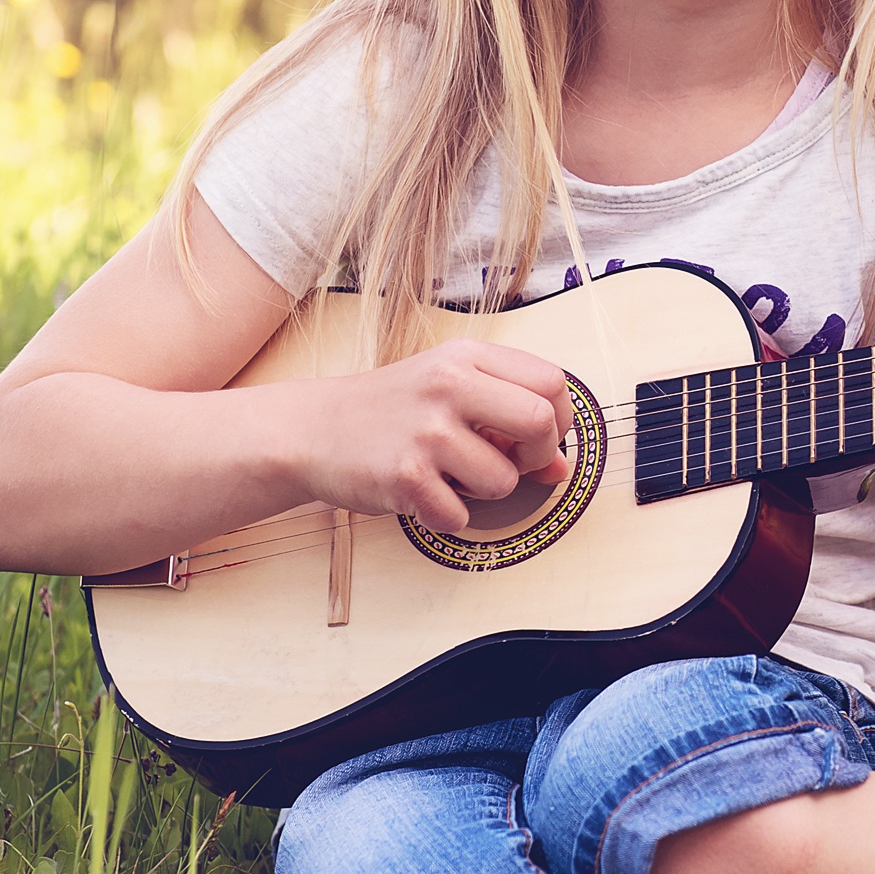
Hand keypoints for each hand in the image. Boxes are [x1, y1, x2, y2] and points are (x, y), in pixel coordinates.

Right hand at [300, 338, 572, 534]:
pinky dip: (447, 515)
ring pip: (504, 480)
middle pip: (542, 421)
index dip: (558, 418)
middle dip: (538, 454)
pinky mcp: (404, 476)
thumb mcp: (451, 391)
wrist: (312, 429)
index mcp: (465, 357)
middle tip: (509, 461)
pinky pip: (461, 516)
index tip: (536, 436)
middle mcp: (449, 386)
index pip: (552, 382)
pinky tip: (422, 493)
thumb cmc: (391, 410)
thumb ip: (509, 417)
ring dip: (486, 491)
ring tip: (451, 475)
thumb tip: (562, 468)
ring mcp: (426, 431)